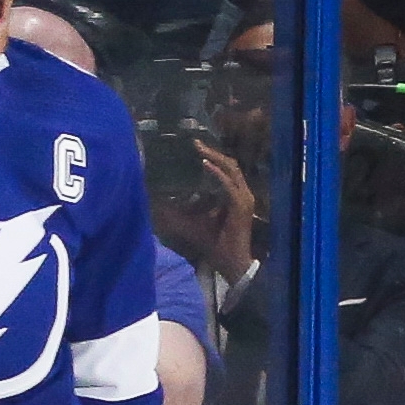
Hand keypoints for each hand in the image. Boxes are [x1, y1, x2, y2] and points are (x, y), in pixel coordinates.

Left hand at [195, 141, 255, 283]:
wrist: (230, 261)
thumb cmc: (214, 242)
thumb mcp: (194, 220)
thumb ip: (183, 207)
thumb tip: (160, 199)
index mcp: (235, 195)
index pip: (227, 169)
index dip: (213, 156)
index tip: (196, 147)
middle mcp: (242, 193)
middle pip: (230, 164)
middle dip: (213, 152)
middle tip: (195, 143)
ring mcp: (244, 199)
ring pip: (232, 169)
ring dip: (215, 157)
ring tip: (199, 149)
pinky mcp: (240, 206)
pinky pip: (228, 185)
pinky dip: (217, 174)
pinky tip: (205, 164)